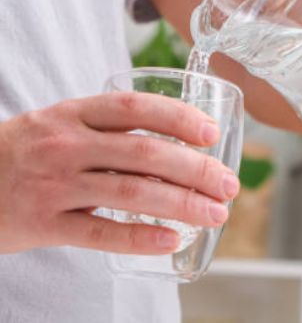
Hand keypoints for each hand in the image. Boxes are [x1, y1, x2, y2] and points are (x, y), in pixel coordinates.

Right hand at [0, 92, 239, 254]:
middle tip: (228, 183)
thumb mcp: (62, 122)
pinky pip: (99, 232)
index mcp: (74, 114)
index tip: (211, 133)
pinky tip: (172, 239)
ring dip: (181, 203)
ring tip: (216, 213)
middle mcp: (66, 145)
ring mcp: (54, 185)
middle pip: (144, 153)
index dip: (177, 118)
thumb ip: (109, 126)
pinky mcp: (43, 224)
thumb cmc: (27, 149)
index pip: (134, 109)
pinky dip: (139, 237)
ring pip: (130, 192)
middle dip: (194, 169)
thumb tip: (173, 135)